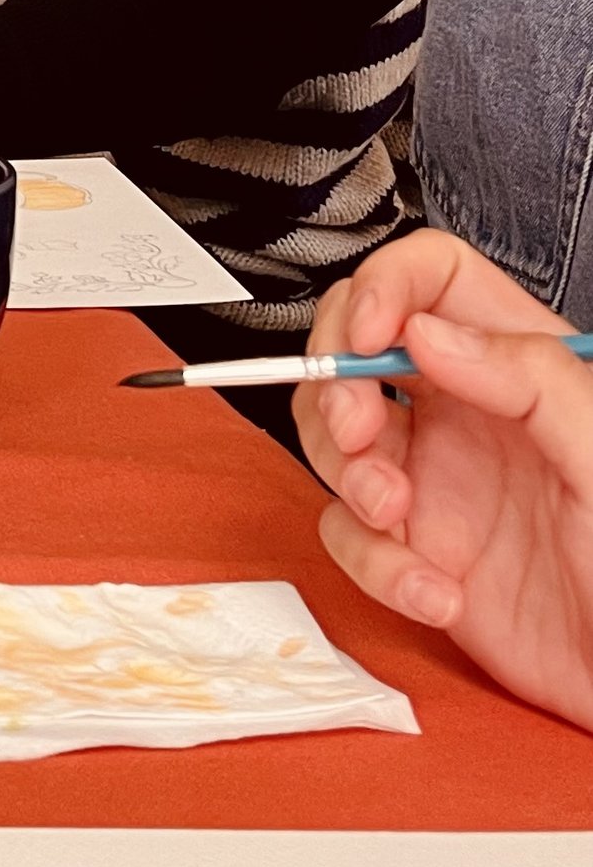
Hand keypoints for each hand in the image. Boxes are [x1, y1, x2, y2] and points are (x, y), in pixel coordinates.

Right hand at [297, 228, 592, 731]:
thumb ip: (530, 379)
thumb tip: (431, 332)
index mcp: (526, 368)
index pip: (435, 278)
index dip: (383, 288)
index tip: (363, 336)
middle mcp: (471, 414)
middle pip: (357, 348)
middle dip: (335, 384)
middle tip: (359, 431)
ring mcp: (438, 481)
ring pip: (335, 437)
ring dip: (348, 476)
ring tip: (394, 514)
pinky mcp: (415, 550)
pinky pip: (350, 534)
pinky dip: (374, 564)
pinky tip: (433, 588)